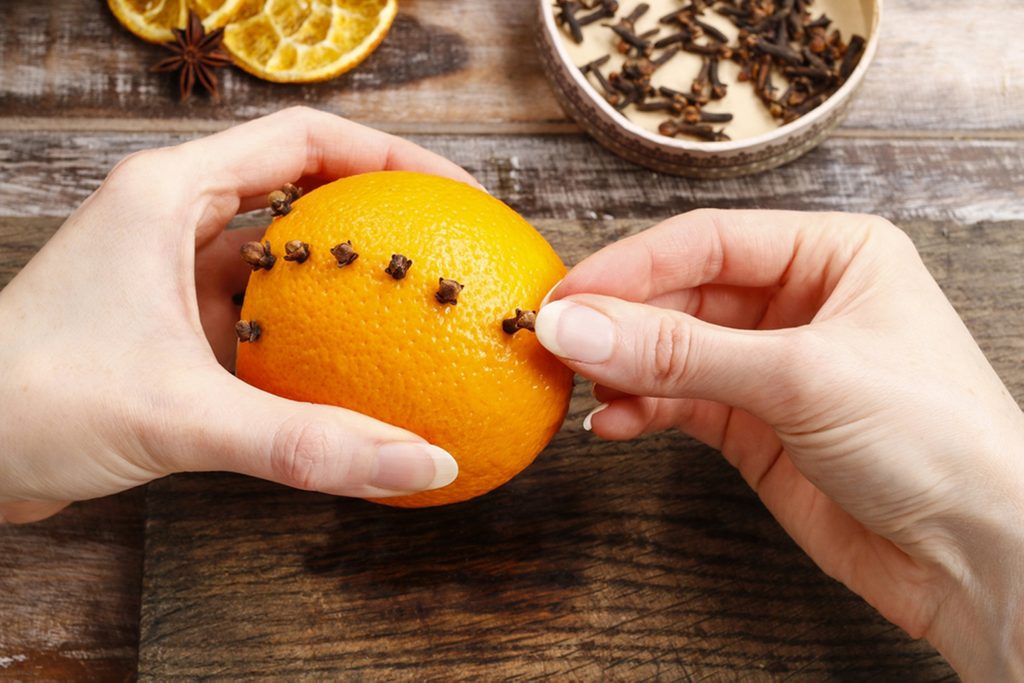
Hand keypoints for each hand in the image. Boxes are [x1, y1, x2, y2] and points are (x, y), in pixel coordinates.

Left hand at [0, 107, 471, 524]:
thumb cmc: (27, 402)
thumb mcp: (182, 415)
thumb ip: (306, 442)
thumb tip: (419, 461)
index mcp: (168, 194)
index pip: (304, 140)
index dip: (391, 155)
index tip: (454, 192)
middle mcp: (172, 221)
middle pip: (303, 188)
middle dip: (379, 212)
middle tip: (448, 247)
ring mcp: (172, 275)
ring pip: (284, 259)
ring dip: (344, 279)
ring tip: (414, 304)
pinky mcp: (173, 328)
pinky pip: (264, 315)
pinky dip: (311, 335)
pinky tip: (354, 369)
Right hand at [535, 210, 1023, 679]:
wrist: (978, 555)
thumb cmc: (937, 437)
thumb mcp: (801, 376)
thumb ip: (680, 352)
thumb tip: (577, 326)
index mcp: (832, 254)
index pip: (707, 241)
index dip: (630, 267)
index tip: (567, 296)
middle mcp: (800, 302)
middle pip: (682, 294)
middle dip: (620, 321)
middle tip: (557, 341)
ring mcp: (774, 366)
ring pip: (673, 351)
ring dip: (624, 368)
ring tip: (582, 387)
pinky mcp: (755, 426)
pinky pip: (680, 403)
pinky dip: (641, 411)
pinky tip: (613, 423)